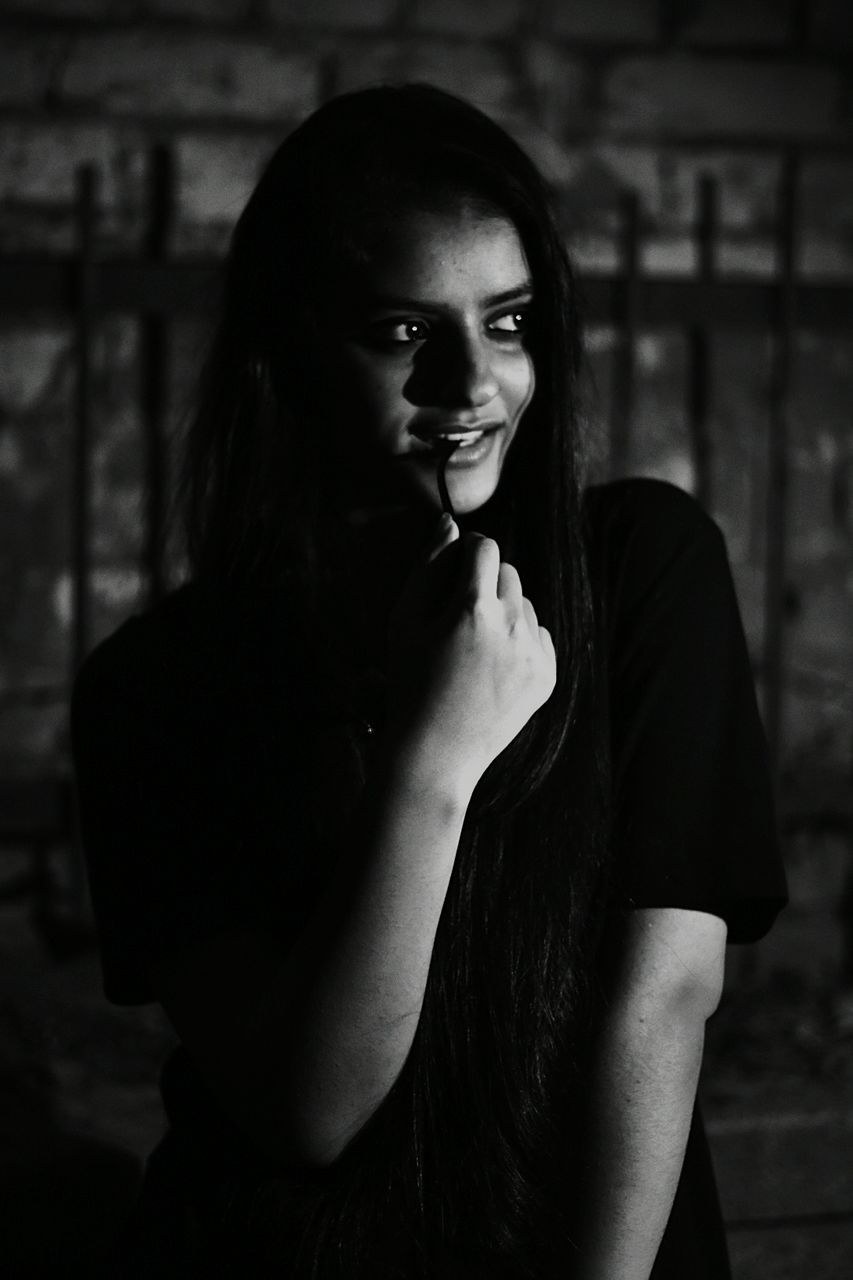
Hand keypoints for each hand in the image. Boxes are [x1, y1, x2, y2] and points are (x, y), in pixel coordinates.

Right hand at [384, 514, 555, 794]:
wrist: (435, 751)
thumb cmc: (409, 680)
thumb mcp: (405, 619)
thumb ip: (428, 565)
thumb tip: (450, 522)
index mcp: (473, 609)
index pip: (486, 548)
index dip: (467, 552)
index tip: (454, 570)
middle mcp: (512, 627)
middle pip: (509, 573)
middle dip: (486, 583)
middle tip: (457, 618)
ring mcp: (534, 654)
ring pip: (525, 605)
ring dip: (503, 613)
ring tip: (472, 649)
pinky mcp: (547, 676)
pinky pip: (538, 636)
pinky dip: (519, 642)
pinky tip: (490, 668)